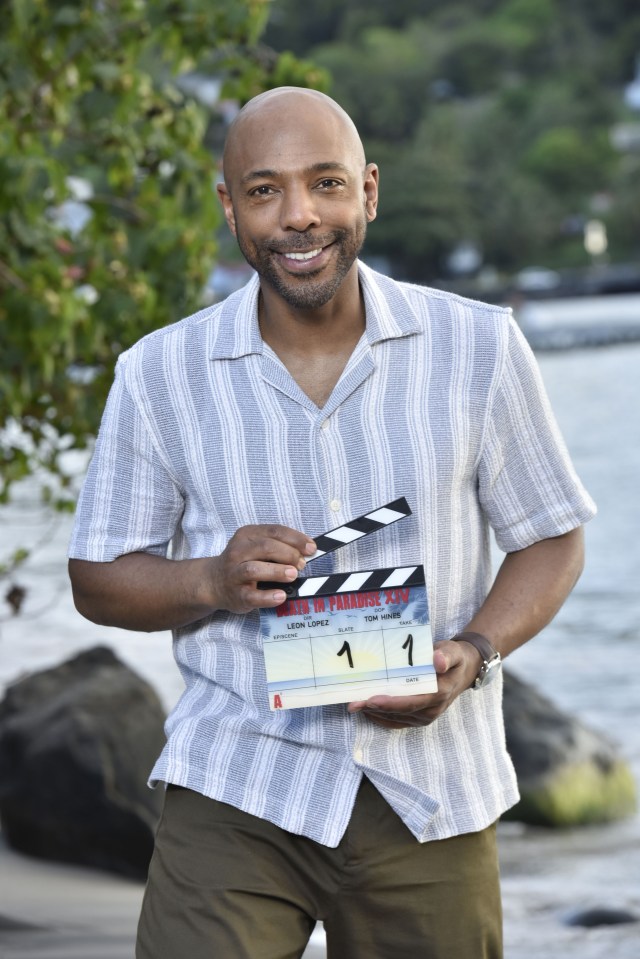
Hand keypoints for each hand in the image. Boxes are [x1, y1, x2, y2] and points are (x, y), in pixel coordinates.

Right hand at [208, 524, 315, 613]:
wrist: (213, 582)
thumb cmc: (243, 561)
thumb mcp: (255, 546)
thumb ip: (278, 545)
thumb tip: (307, 551)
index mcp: (247, 535)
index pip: (274, 531)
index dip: (296, 539)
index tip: (311, 548)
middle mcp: (238, 552)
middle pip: (265, 547)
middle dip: (288, 554)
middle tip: (302, 563)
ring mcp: (235, 574)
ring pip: (254, 569)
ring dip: (276, 571)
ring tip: (293, 574)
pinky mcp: (236, 594)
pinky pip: (252, 595)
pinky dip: (267, 596)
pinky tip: (281, 596)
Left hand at [346, 640, 481, 728]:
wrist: (464, 671)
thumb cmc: (454, 658)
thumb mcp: (453, 651)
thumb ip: (446, 655)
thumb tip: (437, 661)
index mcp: (439, 693)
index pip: (411, 701)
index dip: (390, 703)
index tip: (371, 699)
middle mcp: (432, 710)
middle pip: (398, 712)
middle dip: (374, 708)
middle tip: (352, 703)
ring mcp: (426, 717)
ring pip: (395, 718)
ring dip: (374, 713)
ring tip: (354, 705)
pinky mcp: (419, 719)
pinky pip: (397, 722)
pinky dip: (381, 717)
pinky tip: (367, 710)